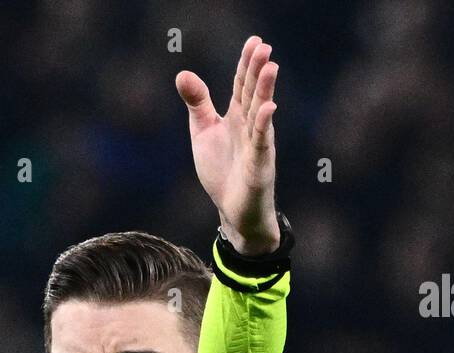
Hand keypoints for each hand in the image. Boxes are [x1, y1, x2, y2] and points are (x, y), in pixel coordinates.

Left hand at [175, 36, 280, 254]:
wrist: (232, 210)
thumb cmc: (221, 170)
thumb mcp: (203, 132)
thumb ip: (197, 103)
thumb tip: (182, 73)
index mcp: (236, 117)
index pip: (242, 85)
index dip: (246, 64)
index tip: (254, 41)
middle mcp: (250, 126)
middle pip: (253, 94)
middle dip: (257, 71)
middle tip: (264, 47)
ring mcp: (257, 144)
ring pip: (260, 113)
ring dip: (265, 90)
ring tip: (270, 66)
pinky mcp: (259, 164)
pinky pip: (262, 141)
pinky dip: (264, 124)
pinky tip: (268, 107)